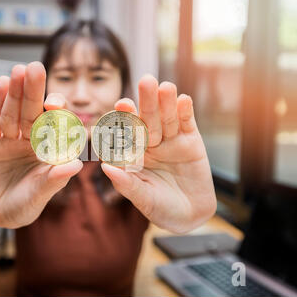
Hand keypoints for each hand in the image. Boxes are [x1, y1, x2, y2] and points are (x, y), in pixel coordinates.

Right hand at [0, 62, 81, 228]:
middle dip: (33, 92)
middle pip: (33, 112)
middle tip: (35, 67)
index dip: (55, 113)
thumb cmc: (24, 206)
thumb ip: (54, 180)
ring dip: (15, 93)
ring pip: (13, 112)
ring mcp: (11, 140)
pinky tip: (0, 85)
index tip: (54, 102)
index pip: (54, 127)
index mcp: (50, 150)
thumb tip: (76, 165)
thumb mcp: (39, 195)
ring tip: (17, 71)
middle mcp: (32, 141)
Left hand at [101, 75, 216, 233]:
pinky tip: (183, 99)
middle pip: (147, 119)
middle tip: (145, 81)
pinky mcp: (191, 142)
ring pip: (167, 118)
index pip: (127, 133)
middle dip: (147, 102)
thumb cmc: (161, 209)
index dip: (124, 118)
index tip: (120, 104)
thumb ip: (126, 183)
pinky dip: (186, 112)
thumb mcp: (143, 198)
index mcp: (133, 154)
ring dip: (167, 102)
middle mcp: (149, 144)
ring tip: (165, 86)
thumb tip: (105, 167)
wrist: (190, 216)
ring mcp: (170, 141)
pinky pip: (187, 124)